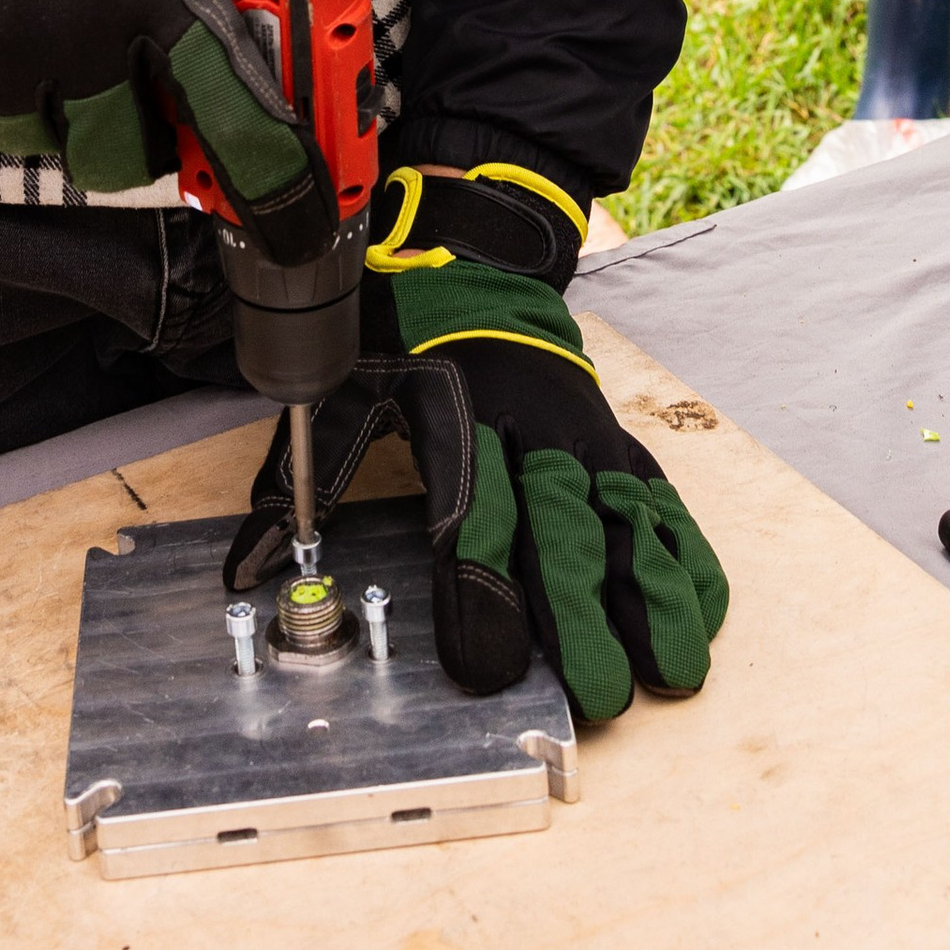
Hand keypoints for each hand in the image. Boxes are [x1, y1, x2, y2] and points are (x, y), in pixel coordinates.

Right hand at [0, 0, 322, 232]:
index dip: (274, 186)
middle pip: (114, 161)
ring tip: (32, 39)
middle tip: (121, 105)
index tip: (298, 228)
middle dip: (126, 145)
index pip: (234, 113)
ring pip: (27, 140)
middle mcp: (74, 36)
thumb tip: (228, 36)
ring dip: (39, 109)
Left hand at [225, 165, 727, 721]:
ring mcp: (581, 434)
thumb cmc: (401, 331)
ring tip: (668, 669)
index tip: (489, 665)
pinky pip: (659, 497)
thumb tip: (249, 566)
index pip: (470, 518)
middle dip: (582, 617)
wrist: (474, 254)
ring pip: (625, 520)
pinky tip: (700, 607)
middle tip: (599, 694)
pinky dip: (685, 551)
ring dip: (649, 596)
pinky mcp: (615, 436)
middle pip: (561, 532)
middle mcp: (528, 430)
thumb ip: (304, 478)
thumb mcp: (340, 389)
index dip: (482, 593)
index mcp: (456, 419)